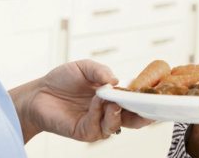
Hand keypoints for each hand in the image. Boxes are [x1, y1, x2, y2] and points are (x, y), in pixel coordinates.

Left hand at [10, 60, 151, 142]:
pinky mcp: (83, 132)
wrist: (39, 92)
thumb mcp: (85, 67)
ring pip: (115, 125)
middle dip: (143, 115)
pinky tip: (96, 102)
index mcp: (113, 97)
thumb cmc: (62, 79)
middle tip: (147, 106)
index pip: (135, 103)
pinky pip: (97, 127)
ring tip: (113, 100)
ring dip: (116, 113)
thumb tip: (116, 81)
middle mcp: (108, 113)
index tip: (159, 96)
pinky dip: (99, 114)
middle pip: (133, 120)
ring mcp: (97, 124)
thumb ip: (101, 71)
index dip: (147, 101)